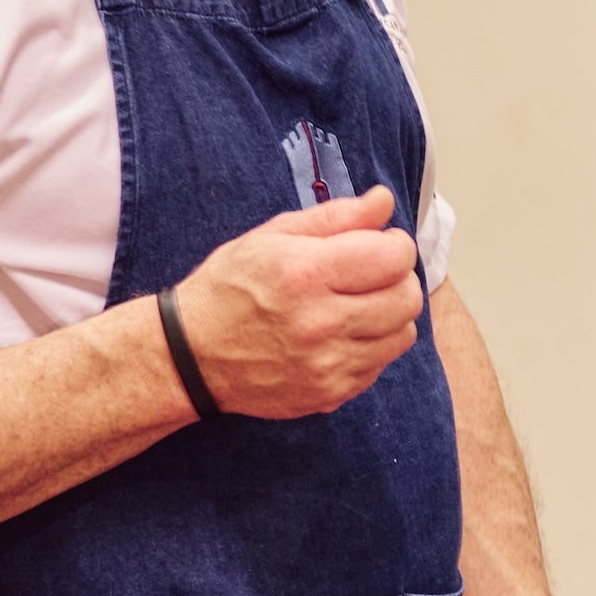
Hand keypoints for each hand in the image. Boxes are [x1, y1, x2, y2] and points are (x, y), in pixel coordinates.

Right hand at [171, 185, 424, 420]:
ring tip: (358, 304)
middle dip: (398, 278)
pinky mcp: (328, 394)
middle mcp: (320, 323)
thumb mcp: (272, 237)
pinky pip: (379, 365)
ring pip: (402, 334)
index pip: (395, 258)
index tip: (379, 244)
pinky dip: (371, 347)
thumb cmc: (230, 287)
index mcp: (306, 274)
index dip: (395, 245)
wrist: (188, 357)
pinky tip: (341, 335)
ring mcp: (326, 365)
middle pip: (407, 298)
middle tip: (373, 274)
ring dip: (390, 315)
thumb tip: (384, 201)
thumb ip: (335, 218)